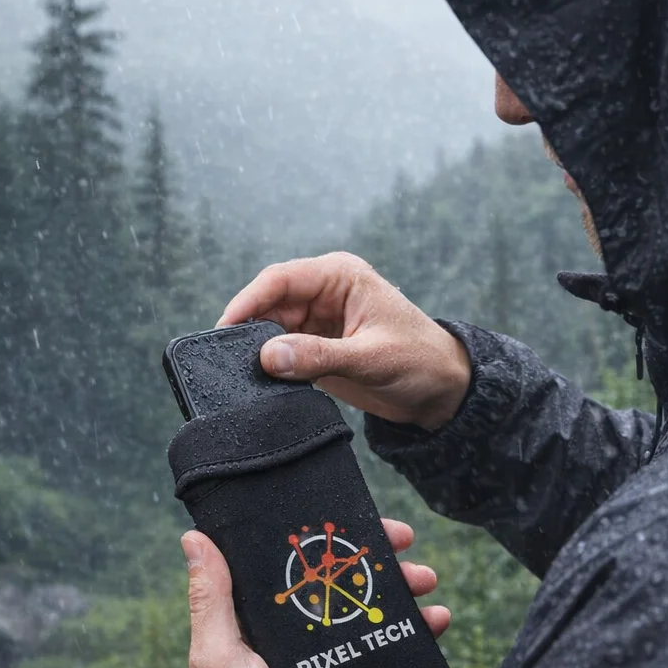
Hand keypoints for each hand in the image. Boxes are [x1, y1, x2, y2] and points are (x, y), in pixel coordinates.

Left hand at [180, 520, 449, 667]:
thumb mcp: (221, 656)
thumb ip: (213, 600)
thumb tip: (194, 537)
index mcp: (260, 620)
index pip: (298, 562)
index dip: (330, 536)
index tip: (363, 518)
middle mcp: (294, 634)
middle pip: (343, 580)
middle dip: (379, 558)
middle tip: (408, 545)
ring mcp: (327, 658)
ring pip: (372, 607)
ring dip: (404, 589)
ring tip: (429, 584)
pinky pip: (389, 645)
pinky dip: (416, 630)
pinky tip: (438, 621)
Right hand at [219, 253, 471, 430]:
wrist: (442, 391)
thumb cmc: (420, 361)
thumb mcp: (371, 358)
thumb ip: (319, 356)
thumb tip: (268, 356)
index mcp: (339, 277)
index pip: (280, 279)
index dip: (248, 301)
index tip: (225, 328)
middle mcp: (324, 294)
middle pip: (269, 305)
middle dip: (249, 330)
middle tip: (229, 361)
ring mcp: (318, 323)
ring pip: (271, 331)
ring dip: (258, 351)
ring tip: (244, 375)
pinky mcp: (317, 350)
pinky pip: (282, 354)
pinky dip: (271, 367)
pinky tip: (261, 383)